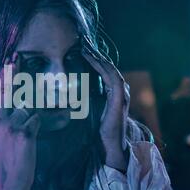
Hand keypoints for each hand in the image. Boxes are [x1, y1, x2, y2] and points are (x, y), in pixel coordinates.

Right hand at [0, 59, 40, 189]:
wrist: (8, 182)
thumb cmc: (5, 158)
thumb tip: (11, 101)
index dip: (1, 77)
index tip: (6, 62)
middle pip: (7, 91)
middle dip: (12, 73)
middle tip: (15, 57)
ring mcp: (9, 126)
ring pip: (27, 107)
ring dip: (33, 114)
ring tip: (29, 128)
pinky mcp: (24, 134)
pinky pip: (37, 119)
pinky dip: (40, 125)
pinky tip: (33, 136)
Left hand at [82, 50, 130, 171]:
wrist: (110, 148)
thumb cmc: (99, 133)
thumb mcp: (90, 112)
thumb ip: (85, 101)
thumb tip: (68, 93)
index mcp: (114, 94)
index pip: (104, 71)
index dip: (93, 59)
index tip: (80, 49)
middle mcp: (121, 91)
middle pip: (107, 67)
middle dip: (95, 54)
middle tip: (82, 42)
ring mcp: (122, 94)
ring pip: (110, 68)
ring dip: (98, 56)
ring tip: (85, 46)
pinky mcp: (120, 99)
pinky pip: (112, 77)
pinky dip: (102, 66)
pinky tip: (91, 58)